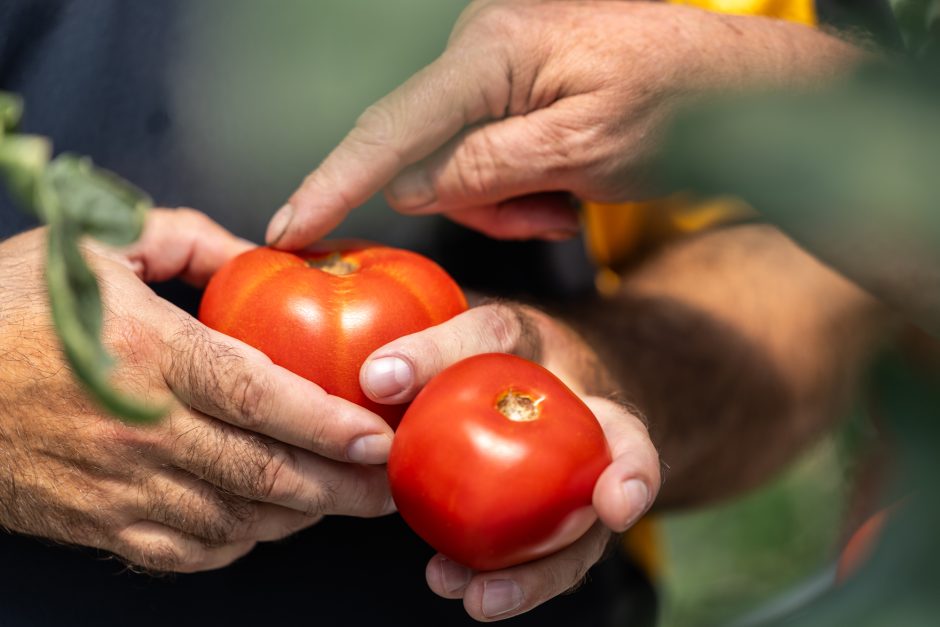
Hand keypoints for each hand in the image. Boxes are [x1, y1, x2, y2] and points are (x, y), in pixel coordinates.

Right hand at [0, 209, 394, 572]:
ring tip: (345, 498)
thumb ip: (187, 239)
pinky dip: (241, 541)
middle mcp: (142, 430)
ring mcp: (121, 487)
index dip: (326, 421)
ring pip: (238, 520)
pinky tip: (268, 520)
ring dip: (302, 515)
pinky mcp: (101, 524)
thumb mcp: (93, 245)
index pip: (257, 396)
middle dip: (342, 485)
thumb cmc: (8, 312)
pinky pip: (190, 551)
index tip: (377, 433)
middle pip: (265, 472)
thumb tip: (259, 251)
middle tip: (389, 483)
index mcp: (148, 353)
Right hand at [268, 0, 859, 245]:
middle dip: (478, 203)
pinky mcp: (515, 89)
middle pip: (425, 153)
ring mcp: (499, 67)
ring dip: (507, 201)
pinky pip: (486, 155)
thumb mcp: (581, 152)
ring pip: (458, 165)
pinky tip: (567, 186)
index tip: (287, 225)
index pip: (392, 127)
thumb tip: (409, 186)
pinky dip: (520, 188)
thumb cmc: (675, 109)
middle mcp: (483, 48)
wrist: (736, 91)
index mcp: (493, 52)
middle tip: (546, 218)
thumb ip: (484, 169)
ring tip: (567, 201)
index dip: (335, 182)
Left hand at [359, 303, 660, 619]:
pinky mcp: (525, 531)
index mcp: (604, 422)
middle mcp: (590, 477)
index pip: (632, 448)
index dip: (633, 477)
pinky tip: (443, 575)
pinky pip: (511, 559)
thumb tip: (376, 378)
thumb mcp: (495, 332)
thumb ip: (442, 346)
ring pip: (547, 561)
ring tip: (453, 588)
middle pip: (585, 532)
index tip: (616, 506)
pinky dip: (480, 571)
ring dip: (508, 584)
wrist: (530, 376)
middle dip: (549, 568)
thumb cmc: (519, 352)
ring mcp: (561, 511)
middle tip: (492, 591)